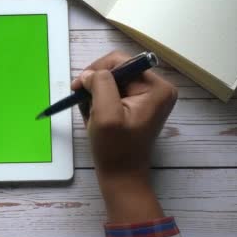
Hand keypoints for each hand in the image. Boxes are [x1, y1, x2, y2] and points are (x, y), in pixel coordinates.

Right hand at [72, 51, 176, 222]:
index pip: (121, 61)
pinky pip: (113, 91)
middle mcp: (156, 87)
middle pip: (116, 69)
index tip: (79, 87)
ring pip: (112, 80)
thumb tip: (90, 74)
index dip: (97, 70)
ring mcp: (147, 96)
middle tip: (80, 98)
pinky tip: (94, 115)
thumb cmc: (115, 149)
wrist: (121, 175)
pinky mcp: (137, 104)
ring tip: (89, 112)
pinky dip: (99, 100)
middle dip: (95, 83)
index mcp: (156, 87)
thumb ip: (100, 85)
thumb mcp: (106, 114)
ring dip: (95, 93)